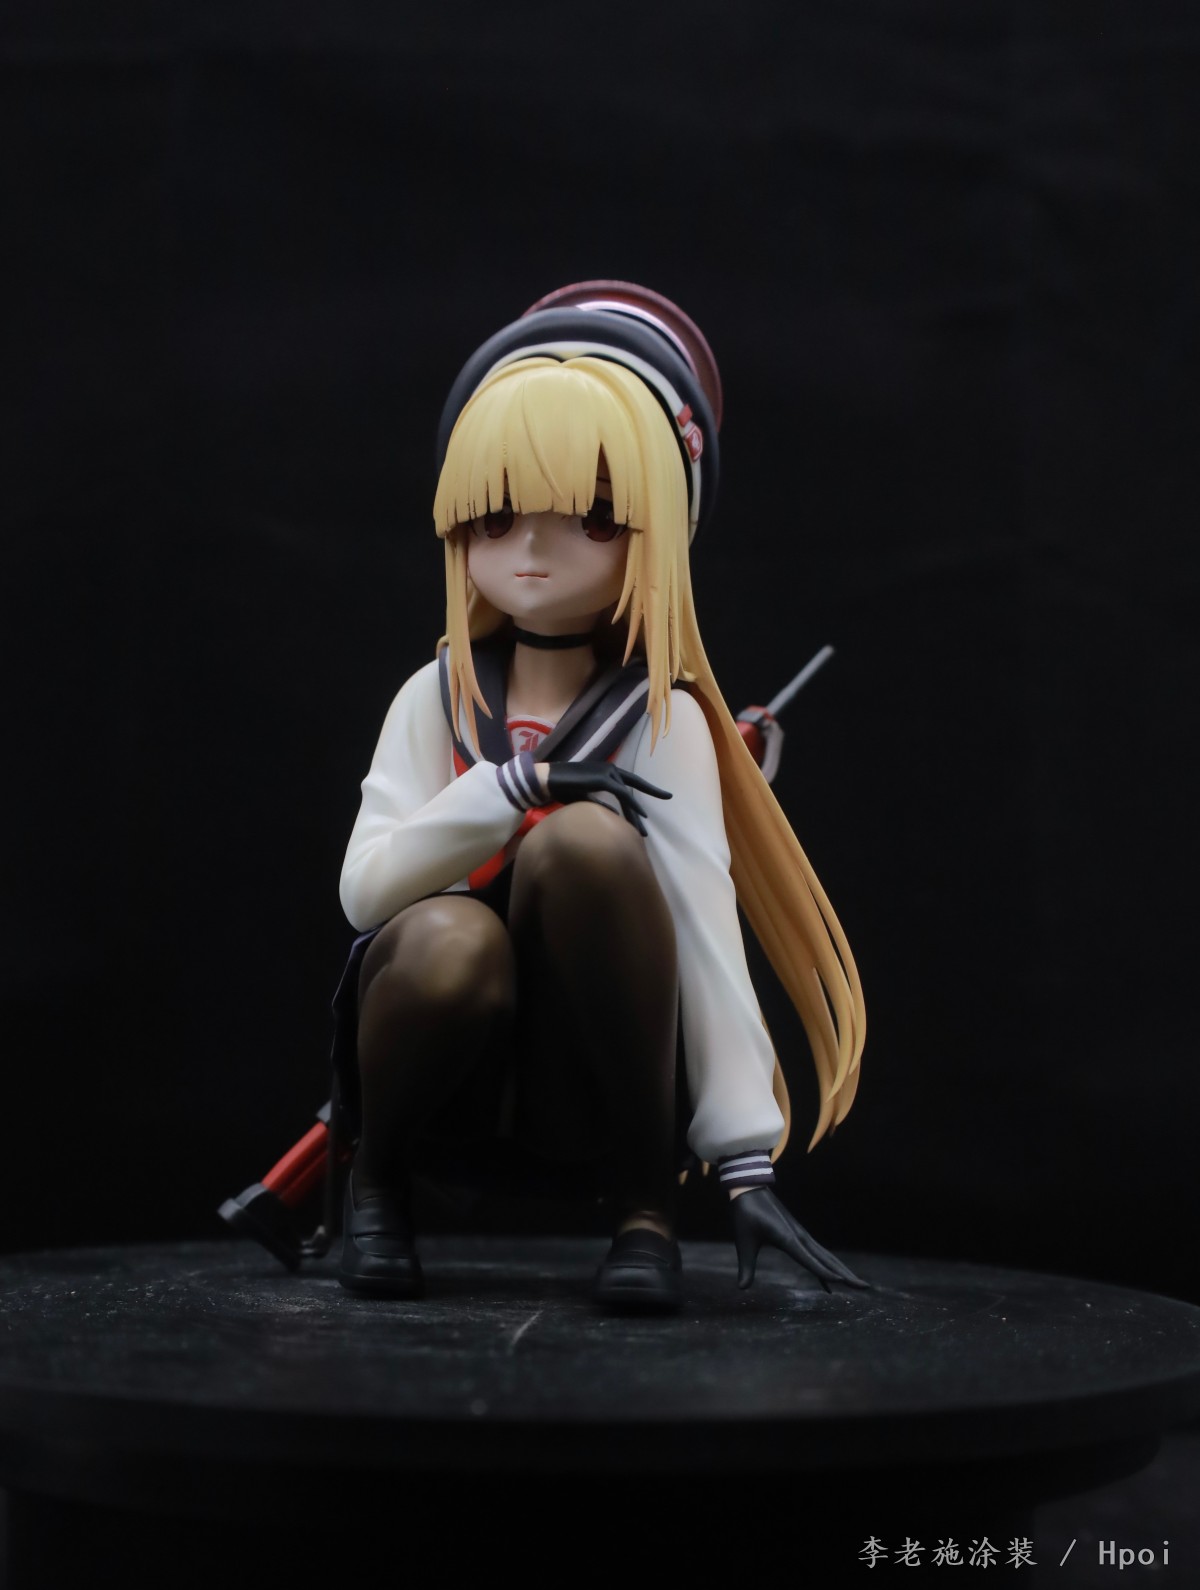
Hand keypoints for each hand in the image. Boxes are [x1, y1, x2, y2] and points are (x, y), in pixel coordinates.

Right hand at [538, 760, 670, 835]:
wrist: (547, 781)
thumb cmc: (562, 789)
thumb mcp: (585, 799)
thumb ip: (599, 804)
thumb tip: (612, 815)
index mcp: (606, 772)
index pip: (630, 781)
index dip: (646, 787)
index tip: (662, 794)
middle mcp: (610, 769)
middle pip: (634, 785)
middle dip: (652, 792)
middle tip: (668, 797)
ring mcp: (607, 772)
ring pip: (629, 794)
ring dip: (637, 813)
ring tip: (644, 830)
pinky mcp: (603, 779)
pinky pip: (623, 794)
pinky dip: (632, 805)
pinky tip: (640, 816)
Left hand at [729, 1187, 867, 1291]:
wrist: (749, 1188)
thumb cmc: (745, 1213)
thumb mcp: (744, 1240)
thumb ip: (746, 1266)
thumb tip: (741, 1288)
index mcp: (787, 1238)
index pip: (809, 1260)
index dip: (824, 1273)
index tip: (842, 1282)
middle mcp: (799, 1236)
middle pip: (827, 1259)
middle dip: (847, 1274)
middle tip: (866, 1288)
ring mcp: (801, 1235)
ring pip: (826, 1256)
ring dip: (842, 1270)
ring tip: (858, 1285)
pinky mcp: (797, 1235)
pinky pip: (816, 1255)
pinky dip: (825, 1269)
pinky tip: (830, 1284)